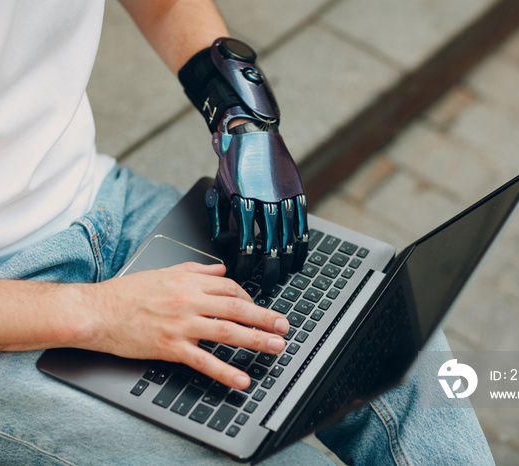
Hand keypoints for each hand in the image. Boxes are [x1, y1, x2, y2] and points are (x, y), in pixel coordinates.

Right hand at [89, 262, 288, 389]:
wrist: (98, 312)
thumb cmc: (127, 293)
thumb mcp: (164, 272)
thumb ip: (196, 270)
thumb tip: (220, 270)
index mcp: (189, 281)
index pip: (230, 288)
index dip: (249, 299)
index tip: (258, 309)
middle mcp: (189, 300)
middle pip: (237, 308)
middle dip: (265, 318)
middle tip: (284, 326)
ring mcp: (181, 325)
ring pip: (227, 331)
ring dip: (256, 340)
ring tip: (276, 347)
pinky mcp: (171, 347)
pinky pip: (204, 361)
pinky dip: (225, 371)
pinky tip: (242, 379)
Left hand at [206, 124, 308, 293]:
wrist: (251, 131)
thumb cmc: (230, 163)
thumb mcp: (217, 189)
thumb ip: (217, 217)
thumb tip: (221, 243)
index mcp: (243, 201)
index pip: (245, 243)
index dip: (245, 263)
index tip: (244, 274)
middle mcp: (265, 200)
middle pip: (270, 245)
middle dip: (267, 270)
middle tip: (266, 286)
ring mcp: (284, 196)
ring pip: (288, 237)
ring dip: (285, 261)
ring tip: (281, 277)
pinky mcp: (297, 191)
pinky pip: (302, 224)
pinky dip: (300, 244)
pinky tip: (297, 258)